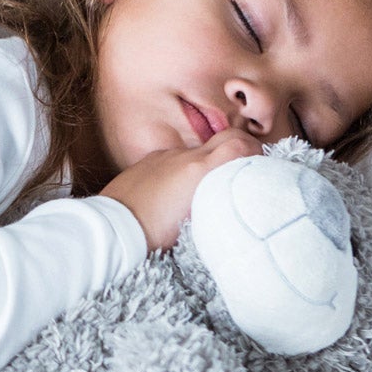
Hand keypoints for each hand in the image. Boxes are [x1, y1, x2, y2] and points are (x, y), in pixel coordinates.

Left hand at [100, 129, 261, 250]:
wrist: (110, 228)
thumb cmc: (153, 233)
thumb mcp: (195, 224)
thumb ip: (217, 201)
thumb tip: (231, 199)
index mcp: (198, 169)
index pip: (238, 143)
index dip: (255, 150)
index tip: (261, 163)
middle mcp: (182, 156)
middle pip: (224, 137)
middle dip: (241, 147)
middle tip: (246, 166)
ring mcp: (162, 156)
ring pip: (197, 151)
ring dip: (209, 163)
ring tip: (207, 187)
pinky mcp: (145, 162)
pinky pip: (173, 159)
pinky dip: (184, 168)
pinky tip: (177, 190)